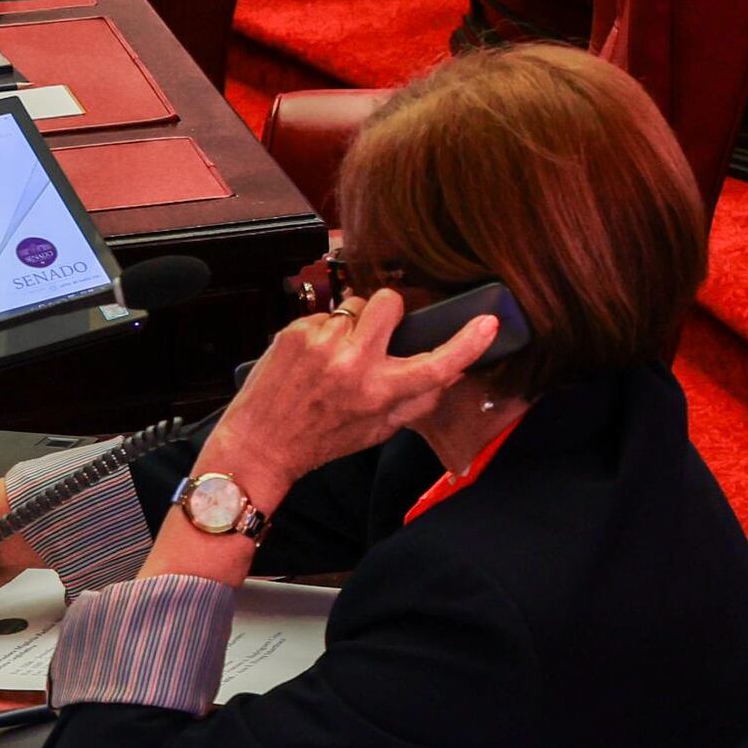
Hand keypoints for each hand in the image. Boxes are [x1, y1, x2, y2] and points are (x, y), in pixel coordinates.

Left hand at [202, 287, 494, 499]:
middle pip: (391, 303)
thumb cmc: (321, 440)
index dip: (467, 343)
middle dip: (390, 311)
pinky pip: (324, 315)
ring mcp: (322, 343)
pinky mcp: (295, 331)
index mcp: (379, 394)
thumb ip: (416, 402)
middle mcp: (354, 365)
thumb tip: (451, 373)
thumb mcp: (376, 431)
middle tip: (377, 332)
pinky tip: (309, 359)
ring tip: (334, 354)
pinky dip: (322, 332)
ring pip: (355, 305)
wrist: (260, 443)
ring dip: (352, 323)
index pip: (436, 365)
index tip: (488, 322)